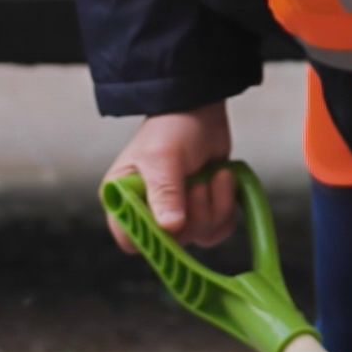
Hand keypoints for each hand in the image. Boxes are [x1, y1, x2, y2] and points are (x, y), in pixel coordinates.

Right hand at [105, 106, 238, 253]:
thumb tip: (170, 227)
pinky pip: (218, 230)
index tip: (174, 223)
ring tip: (212, 175)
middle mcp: (148, 211)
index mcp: (124, 198)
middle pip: (173, 243)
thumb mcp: (163, 158)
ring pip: (200, 236)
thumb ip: (165, 192)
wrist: (201, 108)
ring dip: (215, 205)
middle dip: (195, 213)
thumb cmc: (171, 127)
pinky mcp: (201, 212)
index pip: (130, 240)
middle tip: (197, 183)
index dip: (152, 240)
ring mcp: (176, 213)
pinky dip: (227, 207)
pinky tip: (221, 180)